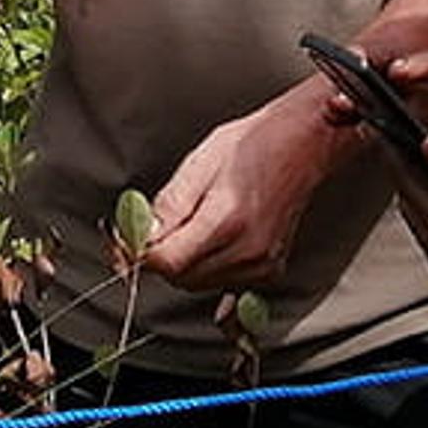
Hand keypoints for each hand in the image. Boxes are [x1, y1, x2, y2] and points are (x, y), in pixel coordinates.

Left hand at [142, 85, 345, 293]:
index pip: (168, 261)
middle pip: (181, 277)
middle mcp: (247, 250)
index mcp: (227, 220)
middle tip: (146, 231)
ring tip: (182, 228)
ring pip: (199, 284)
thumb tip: (142, 234)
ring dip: (181, 265)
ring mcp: (262, 264)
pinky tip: (206, 242)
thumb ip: (170, 204)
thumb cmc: (255, 143)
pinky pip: (223, 283)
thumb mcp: (200, 162)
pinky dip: (206, 269)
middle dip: (157, 258)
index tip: (124, 242)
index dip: (139, 252)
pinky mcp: (270, 269)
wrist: (303, 144)